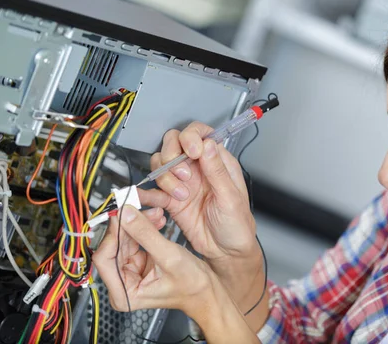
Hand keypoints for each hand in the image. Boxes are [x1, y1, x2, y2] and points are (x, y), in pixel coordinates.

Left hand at [92, 205, 255, 341]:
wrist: (206, 290)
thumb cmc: (191, 285)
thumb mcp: (169, 257)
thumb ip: (146, 234)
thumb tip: (125, 215)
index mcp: (123, 293)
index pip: (105, 258)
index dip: (112, 234)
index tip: (121, 214)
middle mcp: (122, 284)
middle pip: (113, 246)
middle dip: (129, 225)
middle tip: (139, 206)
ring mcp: (129, 273)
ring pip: (124, 239)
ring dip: (139, 223)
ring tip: (155, 213)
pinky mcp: (138, 263)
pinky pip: (134, 239)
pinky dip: (144, 227)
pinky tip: (156, 220)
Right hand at [139, 122, 258, 266]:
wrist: (227, 253)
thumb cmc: (237, 225)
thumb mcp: (231, 197)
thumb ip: (218, 171)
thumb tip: (209, 145)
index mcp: (218, 162)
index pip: (200, 134)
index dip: (191, 137)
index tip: (191, 152)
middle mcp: (199, 168)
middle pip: (174, 144)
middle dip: (172, 155)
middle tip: (182, 174)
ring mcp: (183, 182)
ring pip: (161, 164)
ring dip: (166, 177)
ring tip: (181, 195)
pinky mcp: (171, 199)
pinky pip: (154, 190)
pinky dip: (150, 193)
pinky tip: (158, 200)